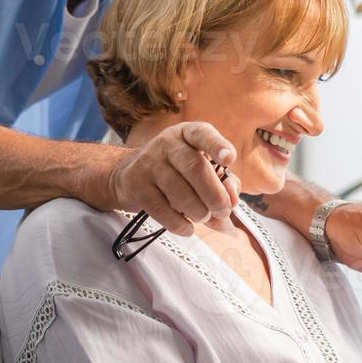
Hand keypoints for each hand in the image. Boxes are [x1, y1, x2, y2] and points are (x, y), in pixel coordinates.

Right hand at [107, 122, 241, 235]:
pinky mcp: (135, 185)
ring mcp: (148, 163)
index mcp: (188, 134)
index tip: (229, 159)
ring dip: (198, 211)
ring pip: (179, 192)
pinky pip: (161, 209)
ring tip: (203, 217)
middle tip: (223, 210)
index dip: (217, 146)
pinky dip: (179, 224)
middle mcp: (167, 144)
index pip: (202, 134)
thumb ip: (225, 181)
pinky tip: (187, 228)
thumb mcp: (202, 166)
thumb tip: (233, 201)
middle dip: (214, 195)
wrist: (129, 172)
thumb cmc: (177, 170)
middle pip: (195, 168)